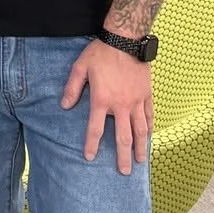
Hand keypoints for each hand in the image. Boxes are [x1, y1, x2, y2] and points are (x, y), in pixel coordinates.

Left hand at [61, 39, 152, 174]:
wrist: (125, 40)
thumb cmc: (100, 53)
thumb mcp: (80, 68)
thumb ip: (72, 88)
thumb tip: (64, 105)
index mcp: (101, 100)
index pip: (95, 129)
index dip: (91, 145)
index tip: (89, 157)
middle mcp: (120, 105)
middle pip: (123, 137)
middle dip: (123, 156)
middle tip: (124, 172)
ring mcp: (136, 101)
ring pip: (140, 130)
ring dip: (140, 147)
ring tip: (141, 161)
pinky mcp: (147, 94)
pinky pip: (149, 115)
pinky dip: (149, 128)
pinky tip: (148, 137)